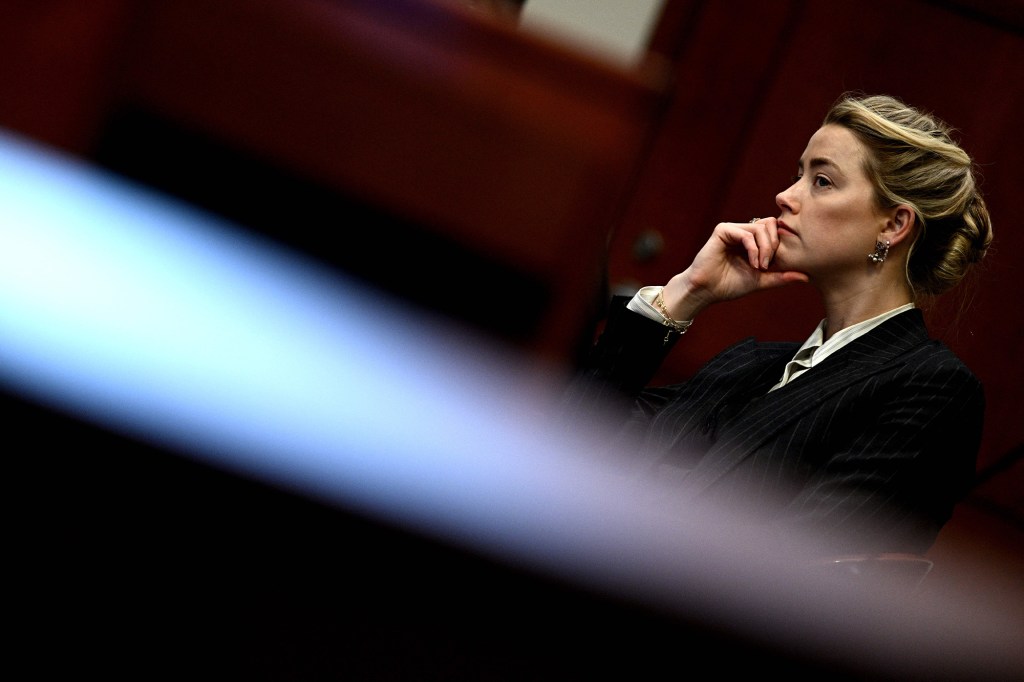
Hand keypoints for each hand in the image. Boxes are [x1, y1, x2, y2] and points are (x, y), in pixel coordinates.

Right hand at [661, 218, 808, 318]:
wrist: (706, 291)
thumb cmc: (729, 286)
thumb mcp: (761, 281)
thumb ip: (781, 276)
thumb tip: (807, 276)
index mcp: (752, 240)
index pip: (775, 230)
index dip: (780, 245)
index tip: (777, 265)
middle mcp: (743, 231)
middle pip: (771, 224)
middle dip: (775, 245)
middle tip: (769, 266)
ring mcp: (733, 229)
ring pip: (761, 228)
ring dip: (765, 249)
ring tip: (760, 267)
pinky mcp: (723, 230)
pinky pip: (746, 233)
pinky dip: (754, 249)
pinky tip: (752, 263)